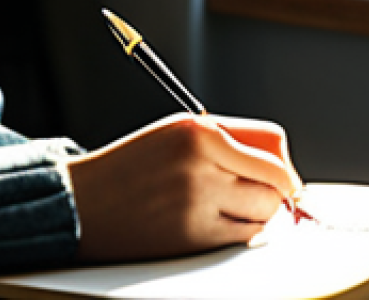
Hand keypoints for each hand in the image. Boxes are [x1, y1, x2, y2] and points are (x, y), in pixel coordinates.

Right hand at [66, 113, 301, 263]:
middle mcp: (202, 163)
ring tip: (227, 206)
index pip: (272, 142)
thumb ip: (228, 138)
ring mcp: (199, 203)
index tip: (284, 174)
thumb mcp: (177, 131)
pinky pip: (242, 238)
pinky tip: (214, 223)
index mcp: (199, 130)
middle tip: (258, 193)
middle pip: (275, 182)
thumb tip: (281, 164)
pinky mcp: (194, 239)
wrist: (85, 203)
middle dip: (274, 190)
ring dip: (257, 213)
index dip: (283, 162)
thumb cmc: (132, 165)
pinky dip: (239, 233)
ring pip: (264, 213)